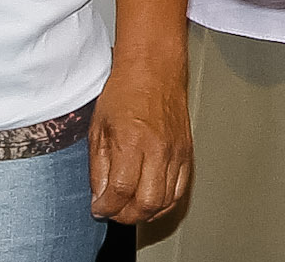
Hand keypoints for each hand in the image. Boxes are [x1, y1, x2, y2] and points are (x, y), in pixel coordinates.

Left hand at [87, 54, 192, 225]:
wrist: (154, 69)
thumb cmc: (126, 91)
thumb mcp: (98, 128)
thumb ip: (98, 167)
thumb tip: (100, 195)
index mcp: (131, 142)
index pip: (119, 191)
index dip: (106, 207)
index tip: (99, 207)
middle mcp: (157, 150)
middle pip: (146, 203)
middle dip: (126, 216)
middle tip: (114, 211)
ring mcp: (175, 152)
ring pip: (165, 201)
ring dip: (144, 212)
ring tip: (130, 206)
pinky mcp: (186, 153)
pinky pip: (180, 189)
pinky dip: (165, 203)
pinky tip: (151, 200)